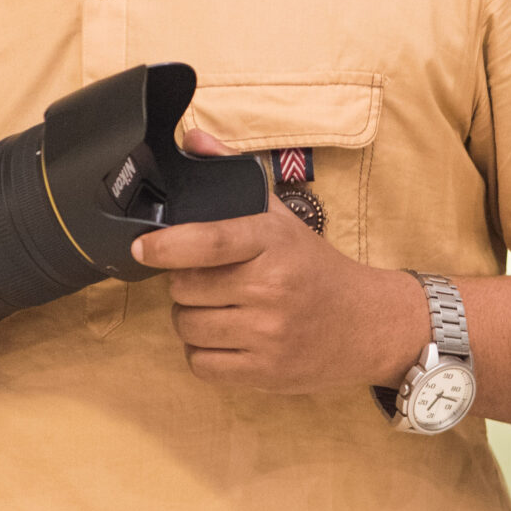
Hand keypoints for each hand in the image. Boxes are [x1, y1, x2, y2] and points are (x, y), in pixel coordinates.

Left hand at [130, 129, 423, 392]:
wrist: (368, 324)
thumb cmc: (315, 267)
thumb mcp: (282, 217)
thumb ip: (235, 175)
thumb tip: (193, 138)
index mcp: (273, 242)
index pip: (209, 241)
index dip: (166, 246)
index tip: (141, 247)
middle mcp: (271, 288)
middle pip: (185, 289)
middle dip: (184, 284)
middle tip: (207, 280)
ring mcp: (269, 334)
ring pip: (188, 327)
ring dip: (191, 319)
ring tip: (217, 308)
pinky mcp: (266, 372)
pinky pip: (202, 364)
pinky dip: (202, 353)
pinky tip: (225, 337)